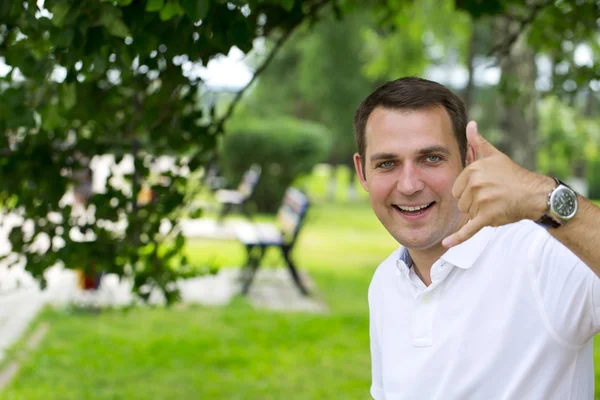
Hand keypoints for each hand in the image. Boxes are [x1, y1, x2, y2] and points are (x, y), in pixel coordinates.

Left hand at [442, 121, 553, 247]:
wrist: (534, 194)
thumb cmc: (512, 175)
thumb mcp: (494, 156)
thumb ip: (478, 143)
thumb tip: (471, 124)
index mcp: (473, 170)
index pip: (457, 189)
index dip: (470, 192)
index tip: (486, 188)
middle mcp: (476, 184)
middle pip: (460, 203)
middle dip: (473, 204)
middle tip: (493, 197)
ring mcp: (481, 201)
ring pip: (467, 215)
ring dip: (479, 214)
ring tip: (496, 205)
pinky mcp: (487, 217)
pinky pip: (469, 230)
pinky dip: (458, 239)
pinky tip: (446, 244)